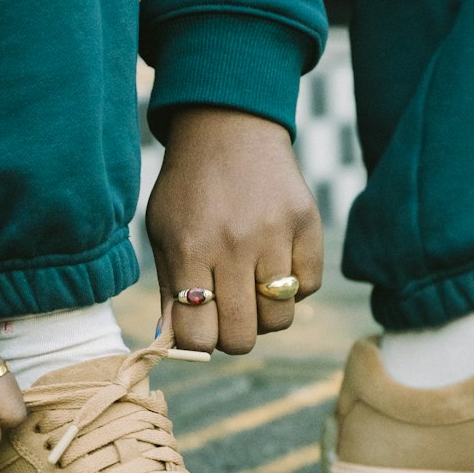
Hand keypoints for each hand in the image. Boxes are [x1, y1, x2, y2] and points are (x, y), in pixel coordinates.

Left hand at [146, 107, 322, 353]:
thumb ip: (169, 291)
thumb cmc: (189, 189)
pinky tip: (274, 262)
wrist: (228, 127)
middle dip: (232, 335)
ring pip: (280, 319)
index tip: (198, 329)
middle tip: (226, 312)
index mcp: (191, 249)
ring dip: (264, 313)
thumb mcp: (164, 235)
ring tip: (250, 287)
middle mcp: (235, 245)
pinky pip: (309, 288)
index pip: (198, 336)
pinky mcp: (308, 223)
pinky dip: (293, 287)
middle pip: (243, 337)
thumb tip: (171, 345)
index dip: (197, 343)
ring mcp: (275, 233)